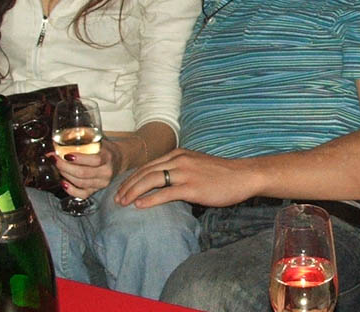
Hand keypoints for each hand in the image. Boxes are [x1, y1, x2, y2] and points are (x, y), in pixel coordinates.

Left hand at [50, 139, 122, 199]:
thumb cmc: (105, 150)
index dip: (79, 159)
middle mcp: (106, 172)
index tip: (66, 154)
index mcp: (108, 157)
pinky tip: (63, 182)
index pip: (95, 160)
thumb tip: (64, 137)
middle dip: (65, 167)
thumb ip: (86, 140)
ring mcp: (101, 183)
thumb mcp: (100, 142)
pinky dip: (70, 190)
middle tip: (55, 160)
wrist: (118, 161)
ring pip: (80, 183)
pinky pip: (82, 194)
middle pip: (83, 173)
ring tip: (57, 167)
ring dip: (65, 175)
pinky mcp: (96, 191)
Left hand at [114, 148, 255, 208]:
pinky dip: (149, 199)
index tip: (122, 188)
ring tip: (123, 203)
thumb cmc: (221, 173)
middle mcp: (179, 160)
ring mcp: (185, 173)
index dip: (132, 177)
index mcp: (178, 154)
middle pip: (145, 171)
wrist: (242, 175)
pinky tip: (139, 205)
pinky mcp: (192, 187)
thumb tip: (162, 181)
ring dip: (133, 191)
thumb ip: (179, 168)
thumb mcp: (195, 164)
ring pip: (151, 180)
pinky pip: (165, 193)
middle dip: (128, 185)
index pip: (148, 165)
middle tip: (116, 198)